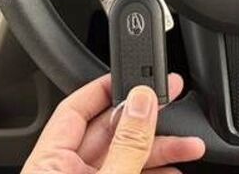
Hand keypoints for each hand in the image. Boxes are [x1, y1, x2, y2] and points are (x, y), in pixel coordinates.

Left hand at [22, 73, 204, 173]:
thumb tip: (141, 104)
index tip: (136, 74)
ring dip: (160, 150)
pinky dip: (154, 173)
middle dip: (146, 120)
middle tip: (173, 98)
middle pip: (109, 132)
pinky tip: (174, 170)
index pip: (75, 107)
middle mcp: (65, 173)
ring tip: (190, 144)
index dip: (106, 87)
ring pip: (126, 157)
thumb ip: (125, 146)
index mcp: (49, 162)